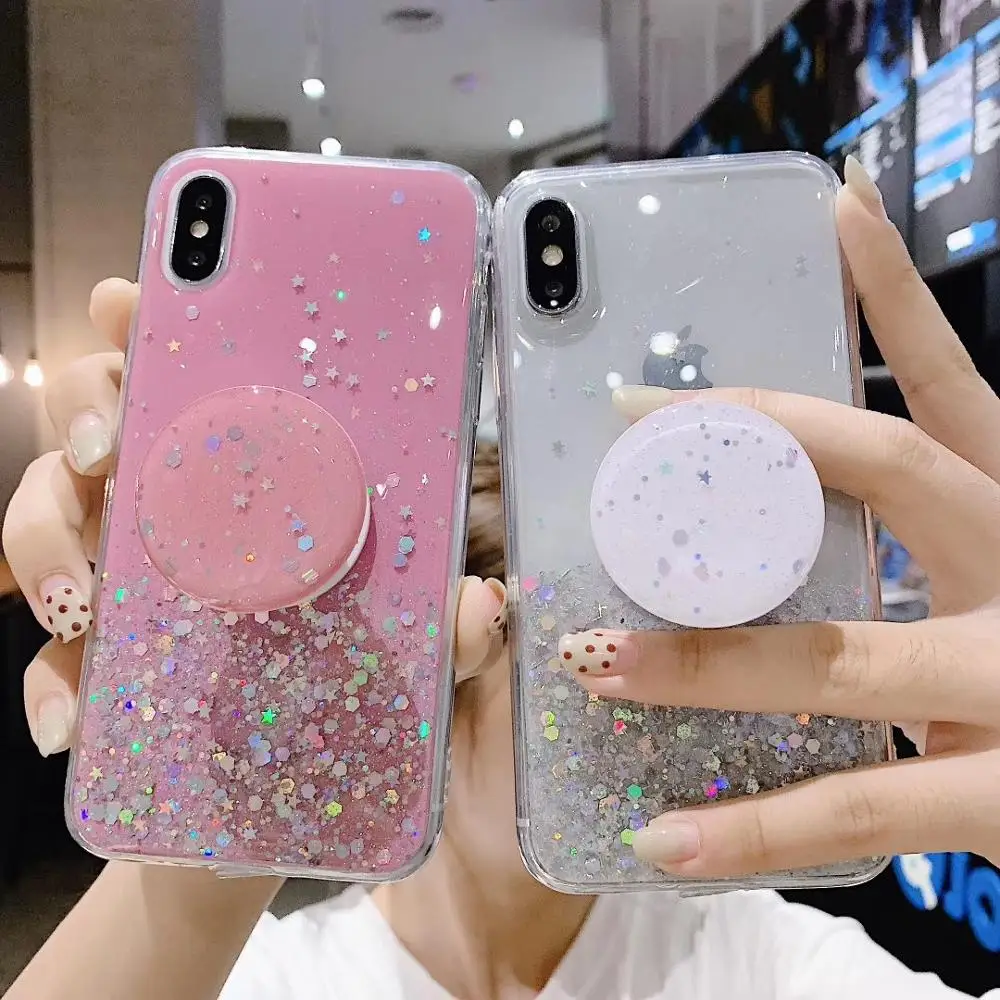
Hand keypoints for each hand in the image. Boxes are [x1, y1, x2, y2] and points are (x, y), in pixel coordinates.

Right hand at [2, 278, 505, 757]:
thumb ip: (448, 632)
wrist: (277, 816)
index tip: (131, 295)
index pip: (201, 381)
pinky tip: (69, 721)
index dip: (157, 329)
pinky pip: (41, 658)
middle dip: (86, 406)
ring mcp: (126, 585)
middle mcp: (177, 516)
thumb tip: (483, 601)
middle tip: (108, 441)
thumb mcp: (412, 663)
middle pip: (103, 418)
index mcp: (256, 489)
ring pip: (44, 515)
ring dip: (44, 540)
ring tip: (83, 595)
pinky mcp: (88, 665)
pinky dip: (46, 684)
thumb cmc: (346, 708)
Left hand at [561, 159, 999, 878]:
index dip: (898, 296)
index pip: (953, 388)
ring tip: (597, 661)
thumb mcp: (992, 591)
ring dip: (705, 661)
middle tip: (639, 421)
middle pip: (894, 474)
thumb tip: (759, 525)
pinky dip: (751, 828)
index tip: (835, 208)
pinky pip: (854, 807)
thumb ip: (910, 555)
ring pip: (839, 656)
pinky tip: (664, 836)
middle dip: (762, 440)